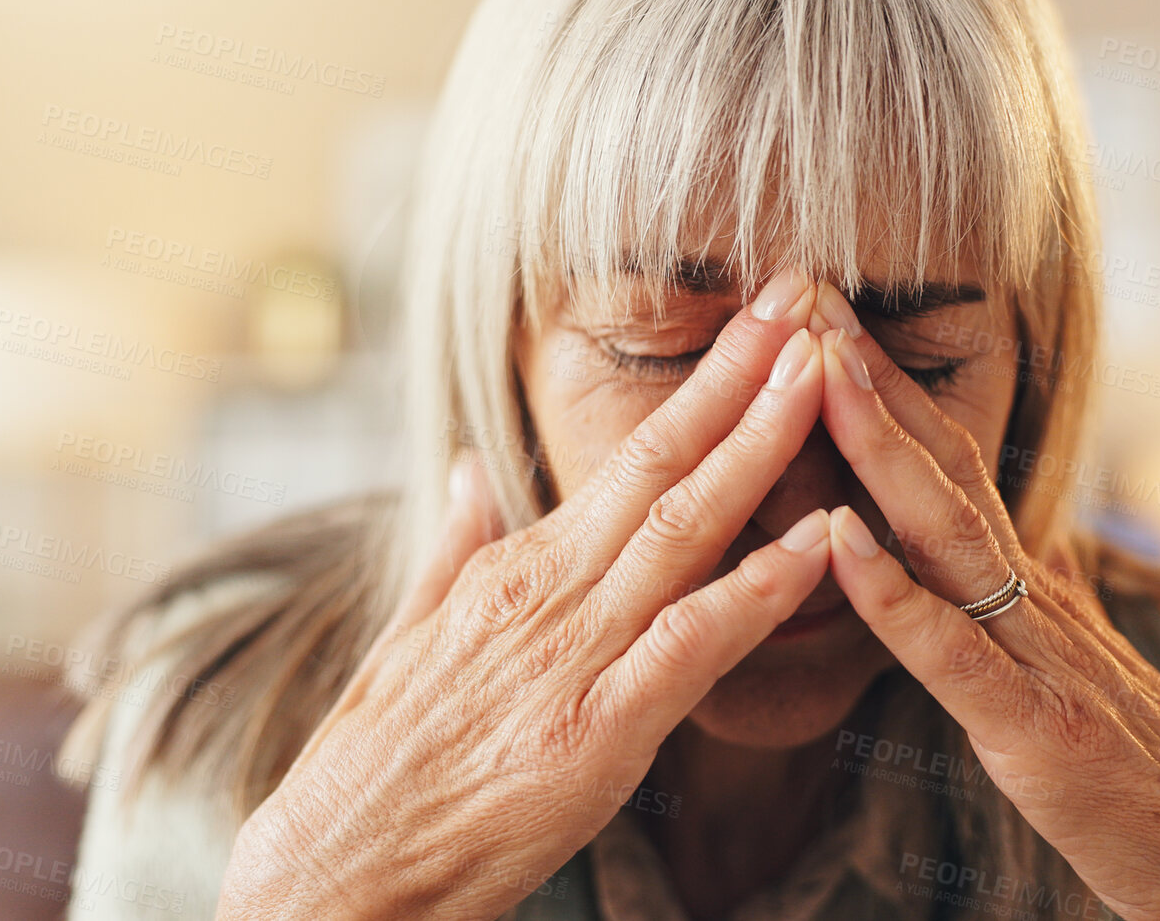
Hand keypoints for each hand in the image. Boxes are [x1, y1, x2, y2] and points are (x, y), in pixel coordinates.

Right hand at [216, 273, 837, 920]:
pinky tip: (814, 546)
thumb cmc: (376, 765)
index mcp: (514, 568)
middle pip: (661, 464)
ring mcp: (572, 658)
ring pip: (683, 531)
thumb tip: (470, 472)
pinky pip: (689, 648)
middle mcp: (547, 593)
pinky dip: (755, 593)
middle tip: (807, 297)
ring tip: (823, 374)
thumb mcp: (408, 637)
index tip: (760, 327)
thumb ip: (454, 549)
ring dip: (760, 448)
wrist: (336, 870)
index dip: (705, 387)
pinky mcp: (593, 733)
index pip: (628, 456)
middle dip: (743, 378)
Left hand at [808, 289, 1159, 920]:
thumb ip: (1027, 596)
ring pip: (947, 529)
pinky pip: (953, 651)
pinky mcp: (1036, 726)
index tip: (821, 314)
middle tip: (803, 290)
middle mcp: (1033, 597)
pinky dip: (892, 592)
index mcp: (1029, 584)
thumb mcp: (1070, 664)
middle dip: (868, 376)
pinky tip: (836, 538)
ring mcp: (1039, 654)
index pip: (947, 463)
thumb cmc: (1142, 769)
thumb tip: (997, 535)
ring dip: (877, 443)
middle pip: (942, 465)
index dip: (884, 385)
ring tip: (818, 368)